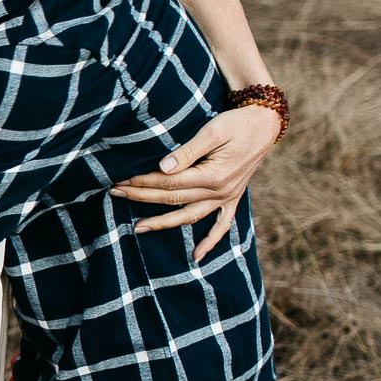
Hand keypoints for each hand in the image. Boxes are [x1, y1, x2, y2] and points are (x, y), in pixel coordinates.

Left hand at [109, 104, 280, 261]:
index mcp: (213, 175)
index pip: (169, 182)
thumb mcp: (212, 131)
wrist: (266, 123)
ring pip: (189, 216)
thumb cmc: (237, 123)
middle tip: (115, 194)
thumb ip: (187, 152)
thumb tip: (162, 167)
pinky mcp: (233, 198)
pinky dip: (210, 242)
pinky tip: (196, 256)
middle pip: (173, 199)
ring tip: (137, 228)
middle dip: (142, 197)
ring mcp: (227, 198)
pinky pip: (222, 226)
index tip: (121, 181)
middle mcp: (220, 192)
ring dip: (163, 224)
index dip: (143, 182)